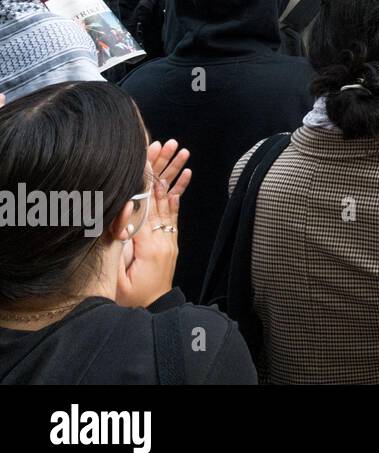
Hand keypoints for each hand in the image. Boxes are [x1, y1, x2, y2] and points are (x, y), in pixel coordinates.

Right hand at [116, 139, 190, 308]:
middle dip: (161, 167)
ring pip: (169, 198)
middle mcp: (163, 237)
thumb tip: (120, 220)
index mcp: (148, 245)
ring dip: (173, 172)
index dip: (142, 179)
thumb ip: (119, 249)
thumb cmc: (129, 298)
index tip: (143, 155)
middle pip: (159, 196)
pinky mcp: (171, 240)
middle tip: (166, 142)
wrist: (154, 310)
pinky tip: (186, 174)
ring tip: (182, 150)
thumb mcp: (117, 279)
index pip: (144, 205)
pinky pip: (175, 211)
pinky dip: (180, 190)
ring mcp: (169, 237)